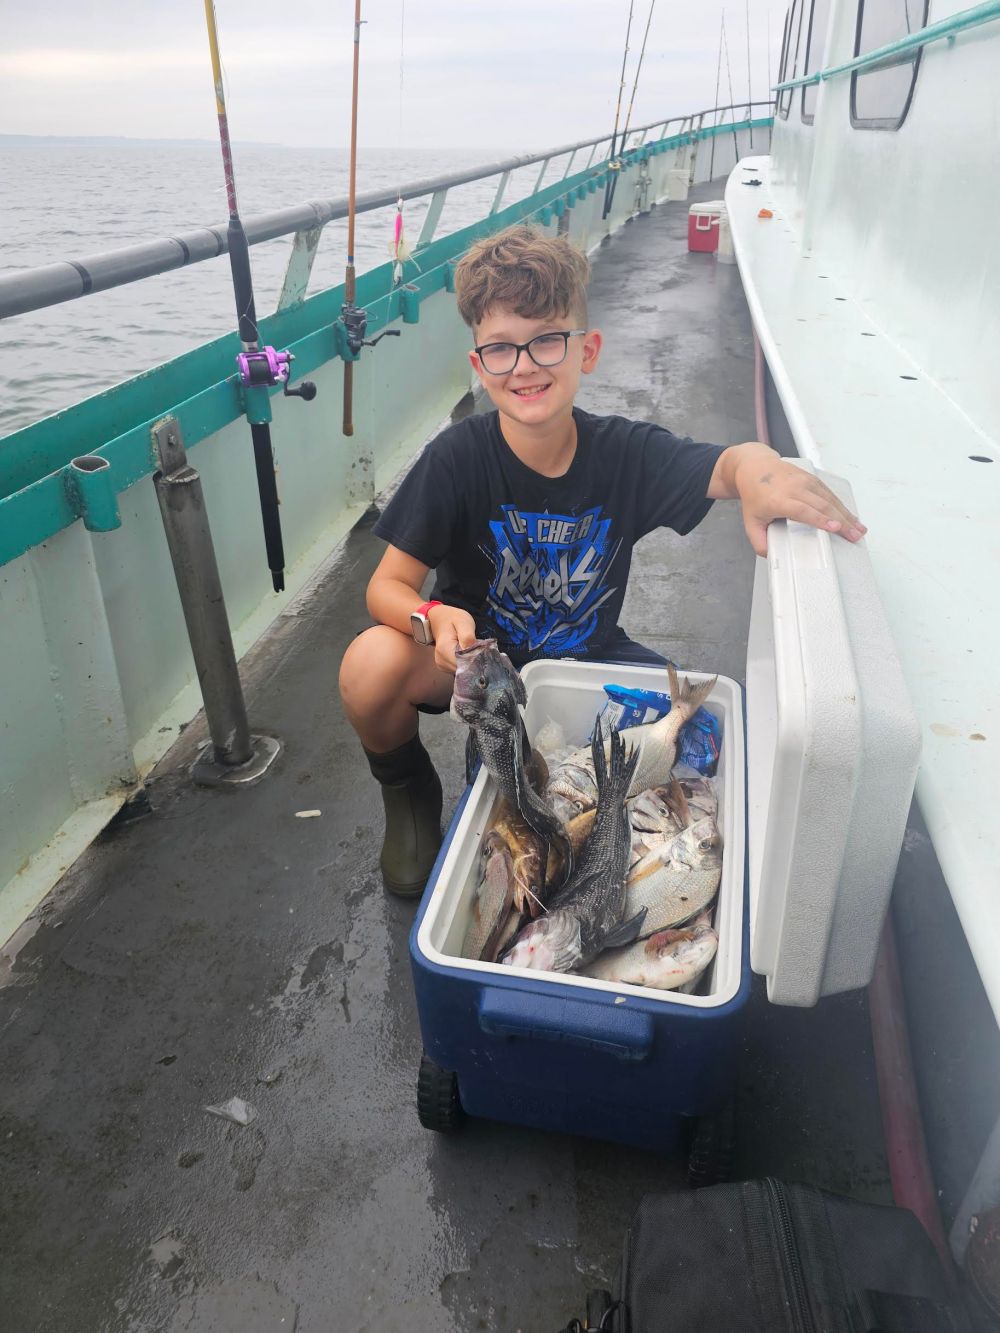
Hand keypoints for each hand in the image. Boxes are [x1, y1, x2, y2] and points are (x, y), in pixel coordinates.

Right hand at [428, 604, 477, 673]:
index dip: (476, 660)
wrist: (439, 619)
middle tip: (478, 648)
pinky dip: (466, 662)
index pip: (465, 664)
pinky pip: (459, 668)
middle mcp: (441, 661)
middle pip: (464, 669)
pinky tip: (466, 652)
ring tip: (472, 648)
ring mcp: (442, 665)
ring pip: (462, 670)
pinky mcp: (445, 666)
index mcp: (444, 651)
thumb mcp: (463, 622)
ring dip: (470, 662)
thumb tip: (473, 653)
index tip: (481, 650)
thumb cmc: (452, 619)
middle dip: (474, 661)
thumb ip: (468, 637)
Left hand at [725, 444, 866, 556]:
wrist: (755, 467)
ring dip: (846, 515)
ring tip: (859, 529)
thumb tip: (771, 555)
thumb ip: (759, 541)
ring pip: (830, 499)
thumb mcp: (750, 521)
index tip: (835, 528)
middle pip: (822, 506)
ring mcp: (805, 481)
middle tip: (854, 536)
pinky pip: (830, 493)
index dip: (820, 519)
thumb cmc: (755, 493)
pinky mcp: (812, 479)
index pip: (803, 510)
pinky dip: (842, 506)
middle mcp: (794, 488)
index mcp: (778, 500)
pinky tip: (851, 516)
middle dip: (842, 522)